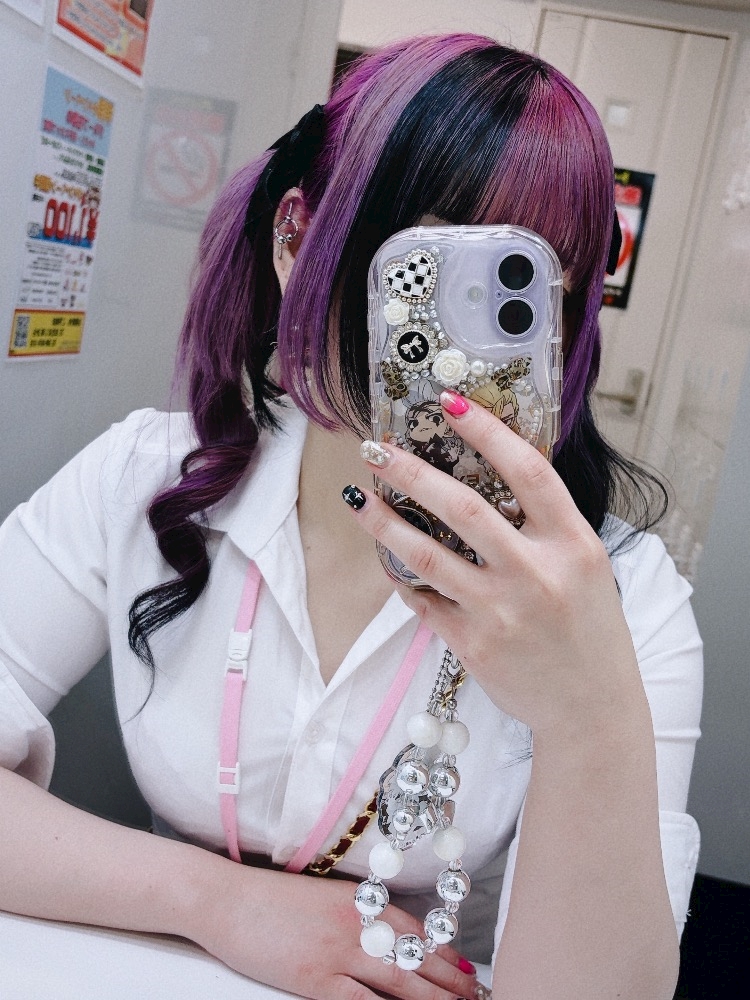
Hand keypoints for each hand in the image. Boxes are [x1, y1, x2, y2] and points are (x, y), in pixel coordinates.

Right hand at [193, 863, 478, 998]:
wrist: (228, 900)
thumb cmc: (268, 901)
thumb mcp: (319, 898)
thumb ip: (352, 915)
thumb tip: (381, 938)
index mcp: (358, 900)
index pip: (413, 929)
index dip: (442, 952)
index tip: (465, 970)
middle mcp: (356, 923)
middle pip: (414, 957)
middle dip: (448, 982)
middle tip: (476, 997)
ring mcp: (337, 952)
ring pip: (399, 982)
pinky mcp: (315, 979)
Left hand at [350, 393, 646, 739]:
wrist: (593, 707)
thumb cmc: (590, 629)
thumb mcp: (586, 565)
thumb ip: (547, 524)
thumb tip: (492, 473)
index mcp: (572, 544)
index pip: (528, 471)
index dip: (487, 432)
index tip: (449, 402)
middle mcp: (536, 574)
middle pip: (463, 507)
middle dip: (411, 472)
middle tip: (375, 449)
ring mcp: (501, 611)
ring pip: (428, 555)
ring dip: (385, 524)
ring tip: (359, 499)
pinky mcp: (473, 645)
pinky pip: (423, 600)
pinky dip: (402, 576)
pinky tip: (388, 559)